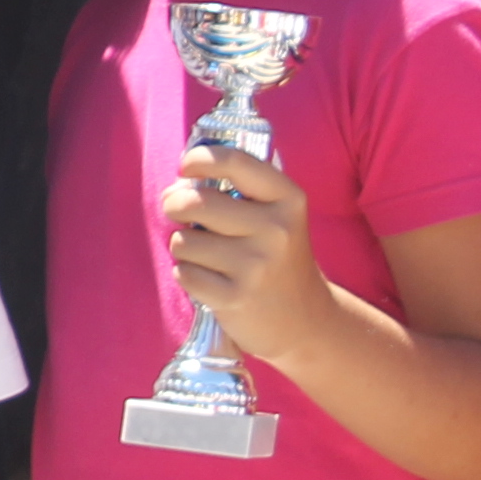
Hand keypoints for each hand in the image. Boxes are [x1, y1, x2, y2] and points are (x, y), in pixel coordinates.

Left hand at [164, 143, 335, 364]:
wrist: (306, 320)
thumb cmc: (277, 257)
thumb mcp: (275, 216)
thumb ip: (233, 192)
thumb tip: (174, 189)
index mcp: (288, 199)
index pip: (234, 162)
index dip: (199, 159)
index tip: (185, 168)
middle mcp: (276, 229)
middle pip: (195, 202)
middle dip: (175, 204)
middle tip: (179, 211)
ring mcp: (257, 265)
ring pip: (184, 241)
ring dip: (184, 247)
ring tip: (207, 255)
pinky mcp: (236, 297)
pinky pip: (185, 273)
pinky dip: (188, 274)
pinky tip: (209, 280)